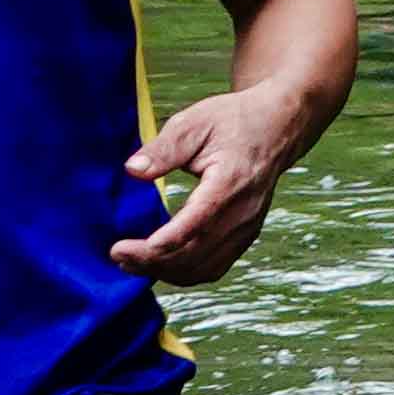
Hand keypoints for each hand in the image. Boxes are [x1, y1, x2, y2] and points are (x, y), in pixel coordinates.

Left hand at [114, 84, 304, 283]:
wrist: (276, 127)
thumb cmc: (233, 121)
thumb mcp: (194, 123)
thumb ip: (164, 149)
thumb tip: (132, 170)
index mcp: (229, 184)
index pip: (193, 225)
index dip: (158, 245)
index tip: (122, 248)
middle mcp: (242, 213)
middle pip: (195, 254)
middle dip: (152, 262)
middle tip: (117, 255)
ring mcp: (247, 228)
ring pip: (204, 268)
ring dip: (166, 273)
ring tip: (132, 264)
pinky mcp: (245, 236)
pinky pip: (215, 267)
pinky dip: (185, 273)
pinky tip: (160, 265)